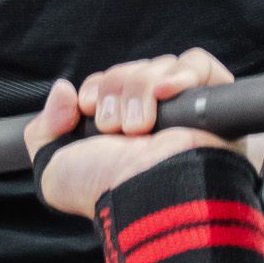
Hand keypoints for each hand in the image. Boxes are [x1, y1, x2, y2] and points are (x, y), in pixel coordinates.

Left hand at [26, 49, 254, 219]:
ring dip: (141, 87)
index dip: (98, 86)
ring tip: (138, 124)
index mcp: (127, 130)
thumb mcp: (56, 169)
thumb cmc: (107, 191)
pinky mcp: (219, 104)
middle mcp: (159, 119)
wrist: (148, 197)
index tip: (87, 107)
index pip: (114, 82)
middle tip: (112, 126)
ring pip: (163, 65)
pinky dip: (181, 74)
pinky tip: (165, 95)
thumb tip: (64, 90)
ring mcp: (190, 111)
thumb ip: (44, 128)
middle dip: (117, 88)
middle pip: (137, 71)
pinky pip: (202, 66)